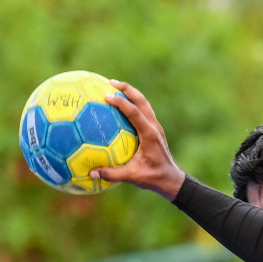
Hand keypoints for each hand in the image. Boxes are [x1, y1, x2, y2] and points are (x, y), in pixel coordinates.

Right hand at [93, 81, 186, 199]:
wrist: (171, 179)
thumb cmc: (154, 178)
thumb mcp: (133, 177)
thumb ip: (112, 174)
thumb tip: (91, 173)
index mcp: (150, 135)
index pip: (135, 112)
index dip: (122, 103)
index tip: (107, 96)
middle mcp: (154, 127)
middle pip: (142, 100)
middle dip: (126, 89)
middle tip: (109, 82)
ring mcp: (155, 127)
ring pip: (143, 103)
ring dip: (130, 93)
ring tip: (114, 87)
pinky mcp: (154, 130)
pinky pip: (142, 112)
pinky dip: (132, 104)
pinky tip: (119, 106)